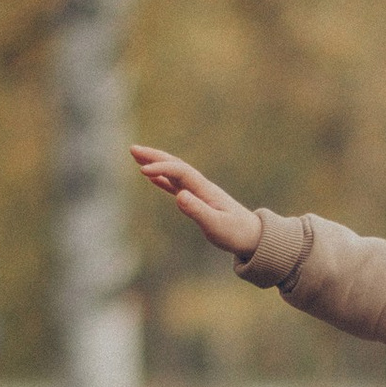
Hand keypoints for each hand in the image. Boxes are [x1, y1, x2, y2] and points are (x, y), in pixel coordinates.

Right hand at [130, 148, 260, 258]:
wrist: (252, 237)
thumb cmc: (236, 233)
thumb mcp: (217, 225)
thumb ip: (198, 211)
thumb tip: (179, 196)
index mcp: (205, 190)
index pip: (180, 172)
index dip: (162, 169)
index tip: (143, 171)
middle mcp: (201, 187)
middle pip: (175, 165)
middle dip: (154, 156)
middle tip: (132, 149)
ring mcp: (199, 192)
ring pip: (173, 173)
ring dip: (155, 163)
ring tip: (136, 156)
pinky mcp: (197, 200)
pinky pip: (176, 186)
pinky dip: (162, 179)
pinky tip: (150, 177)